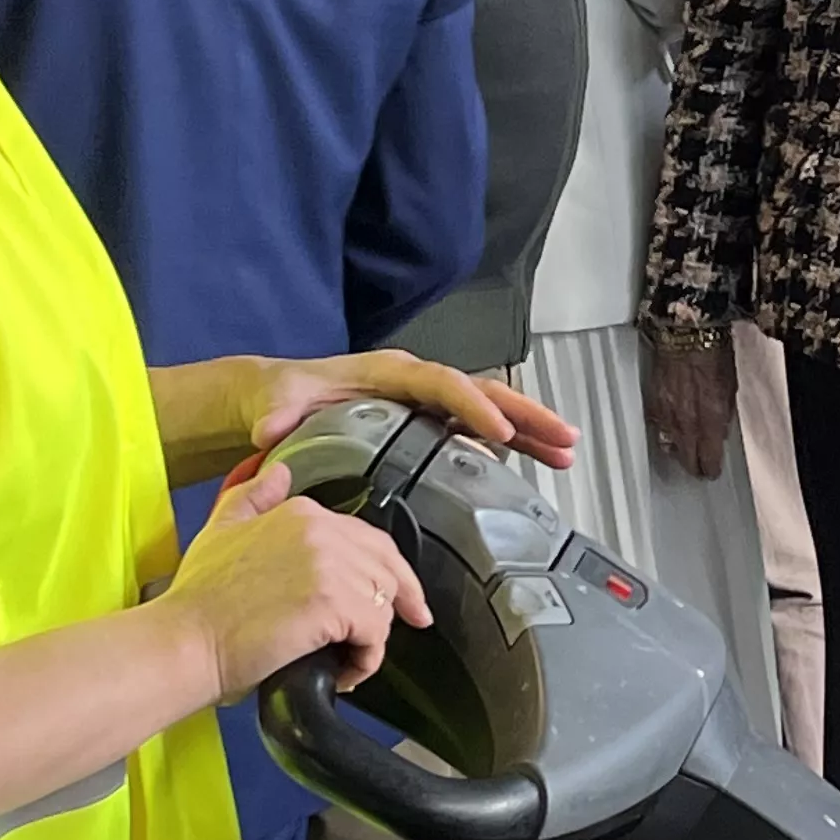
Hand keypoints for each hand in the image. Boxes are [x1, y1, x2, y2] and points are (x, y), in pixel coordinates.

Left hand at [158, 351, 577, 473]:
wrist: (276, 405)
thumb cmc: (281, 401)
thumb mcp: (275, 404)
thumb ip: (277, 413)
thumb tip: (273, 427)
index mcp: (389, 375)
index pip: (441, 384)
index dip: (471, 405)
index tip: (498, 429)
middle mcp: (417, 384)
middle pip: (484, 392)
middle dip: (526, 414)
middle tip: (563, 437)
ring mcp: (428, 405)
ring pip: (492, 410)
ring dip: (530, 430)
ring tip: (567, 452)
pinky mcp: (431, 426)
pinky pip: (480, 432)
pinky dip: (513, 445)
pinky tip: (538, 464)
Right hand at [164, 458, 431, 704]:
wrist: (185, 640)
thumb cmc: (198, 600)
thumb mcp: (222, 529)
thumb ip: (254, 496)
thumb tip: (278, 472)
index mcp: (303, 513)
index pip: (369, 539)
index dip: (387, 569)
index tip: (400, 595)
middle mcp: (323, 531)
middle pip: (386, 567)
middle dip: (399, 601)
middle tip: (394, 630)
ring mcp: (330, 566)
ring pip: (383, 604)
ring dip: (370, 639)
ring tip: (345, 659)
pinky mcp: (333, 605)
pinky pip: (374, 635)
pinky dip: (365, 660)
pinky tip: (342, 672)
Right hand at [644, 338, 737, 481]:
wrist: (687, 333)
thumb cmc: (713, 354)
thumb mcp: (730, 388)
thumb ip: (724, 415)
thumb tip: (720, 432)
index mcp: (710, 419)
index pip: (708, 459)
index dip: (710, 468)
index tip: (712, 471)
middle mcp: (686, 422)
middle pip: (686, 459)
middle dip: (694, 466)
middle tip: (699, 469)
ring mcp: (667, 415)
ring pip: (669, 446)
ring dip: (678, 451)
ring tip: (685, 453)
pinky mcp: (653, 404)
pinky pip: (658, 428)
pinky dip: (665, 432)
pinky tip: (671, 430)